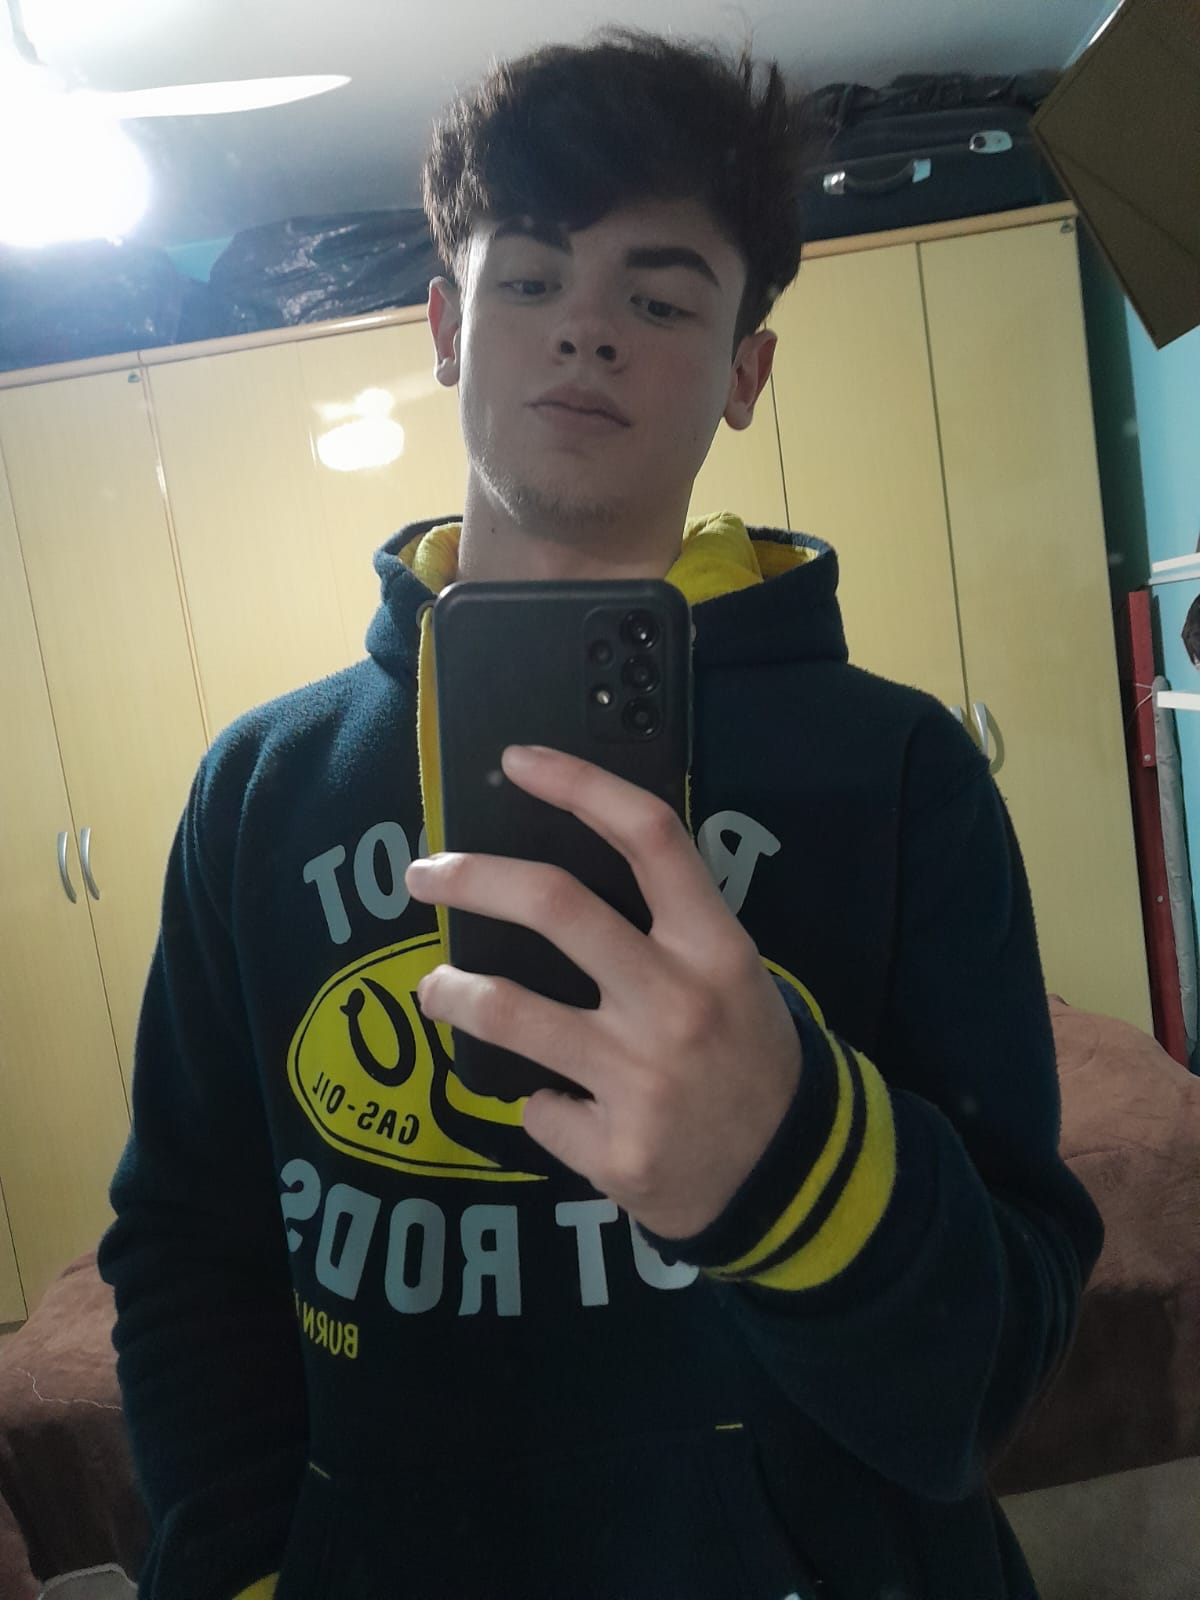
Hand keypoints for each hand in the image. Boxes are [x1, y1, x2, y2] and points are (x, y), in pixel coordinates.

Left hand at [405, 744, 801, 1240]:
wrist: (793, 1179)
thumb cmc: (749, 1059)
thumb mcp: (730, 978)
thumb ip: (661, 933)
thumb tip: (546, 890)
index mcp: (715, 948)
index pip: (648, 836)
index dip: (579, 783)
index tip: (517, 760)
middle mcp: (677, 1002)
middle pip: (555, 904)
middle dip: (471, 878)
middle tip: (423, 875)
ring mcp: (644, 1079)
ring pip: (510, 1011)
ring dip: (453, 992)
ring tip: (436, 990)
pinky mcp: (618, 1149)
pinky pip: (539, 1108)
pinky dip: (538, 1102)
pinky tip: (559, 1105)